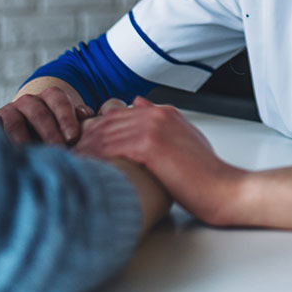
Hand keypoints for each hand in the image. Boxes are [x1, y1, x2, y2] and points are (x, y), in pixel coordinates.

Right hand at [0, 83, 93, 144]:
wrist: (25, 136)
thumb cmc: (55, 133)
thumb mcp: (68, 126)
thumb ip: (80, 119)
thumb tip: (86, 115)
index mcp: (49, 98)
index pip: (57, 98)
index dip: (65, 116)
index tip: (73, 137)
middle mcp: (28, 101)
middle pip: (38, 110)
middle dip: (49, 130)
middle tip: (58, 149)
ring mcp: (9, 110)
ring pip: (14, 120)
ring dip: (23, 137)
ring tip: (31, 154)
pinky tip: (8, 153)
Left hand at [74, 97, 247, 224]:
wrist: (223, 189)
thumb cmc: (205, 174)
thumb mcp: (185, 140)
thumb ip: (162, 123)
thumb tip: (137, 103)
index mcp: (164, 112)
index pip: (117, 114)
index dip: (95, 130)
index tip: (81, 147)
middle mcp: (156, 114)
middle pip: (107, 121)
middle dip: (84, 138)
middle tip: (67, 155)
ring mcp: (153, 126)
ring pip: (105, 132)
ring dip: (83, 148)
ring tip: (68, 162)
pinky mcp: (150, 144)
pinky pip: (111, 146)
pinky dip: (93, 156)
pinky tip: (82, 166)